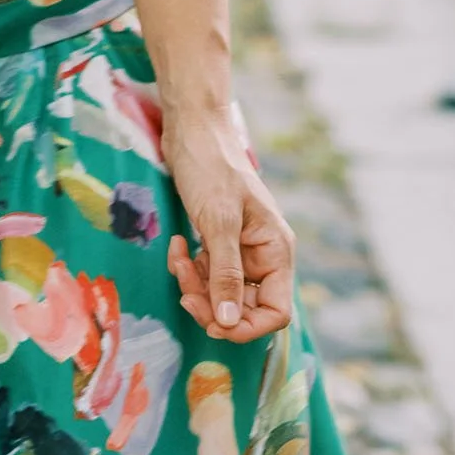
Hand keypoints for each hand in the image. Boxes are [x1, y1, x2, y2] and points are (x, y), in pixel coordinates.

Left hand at [163, 108, 294, 344]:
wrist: (191, 128)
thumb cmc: (212, 166)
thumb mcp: (219, 221)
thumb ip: (225, 274)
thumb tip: (230, 323)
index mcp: (276, 251)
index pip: (276, 312)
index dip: (247, 326)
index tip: (214, 322)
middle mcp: (262, 255)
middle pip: (244, 308)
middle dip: (212, 304)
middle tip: (184, 293)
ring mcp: (239, 250)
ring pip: (220, 293)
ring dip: (195, 285)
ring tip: (178, 257)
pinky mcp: (216, 242)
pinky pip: (206, 273)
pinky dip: (189, 268)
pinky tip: (178, 245)